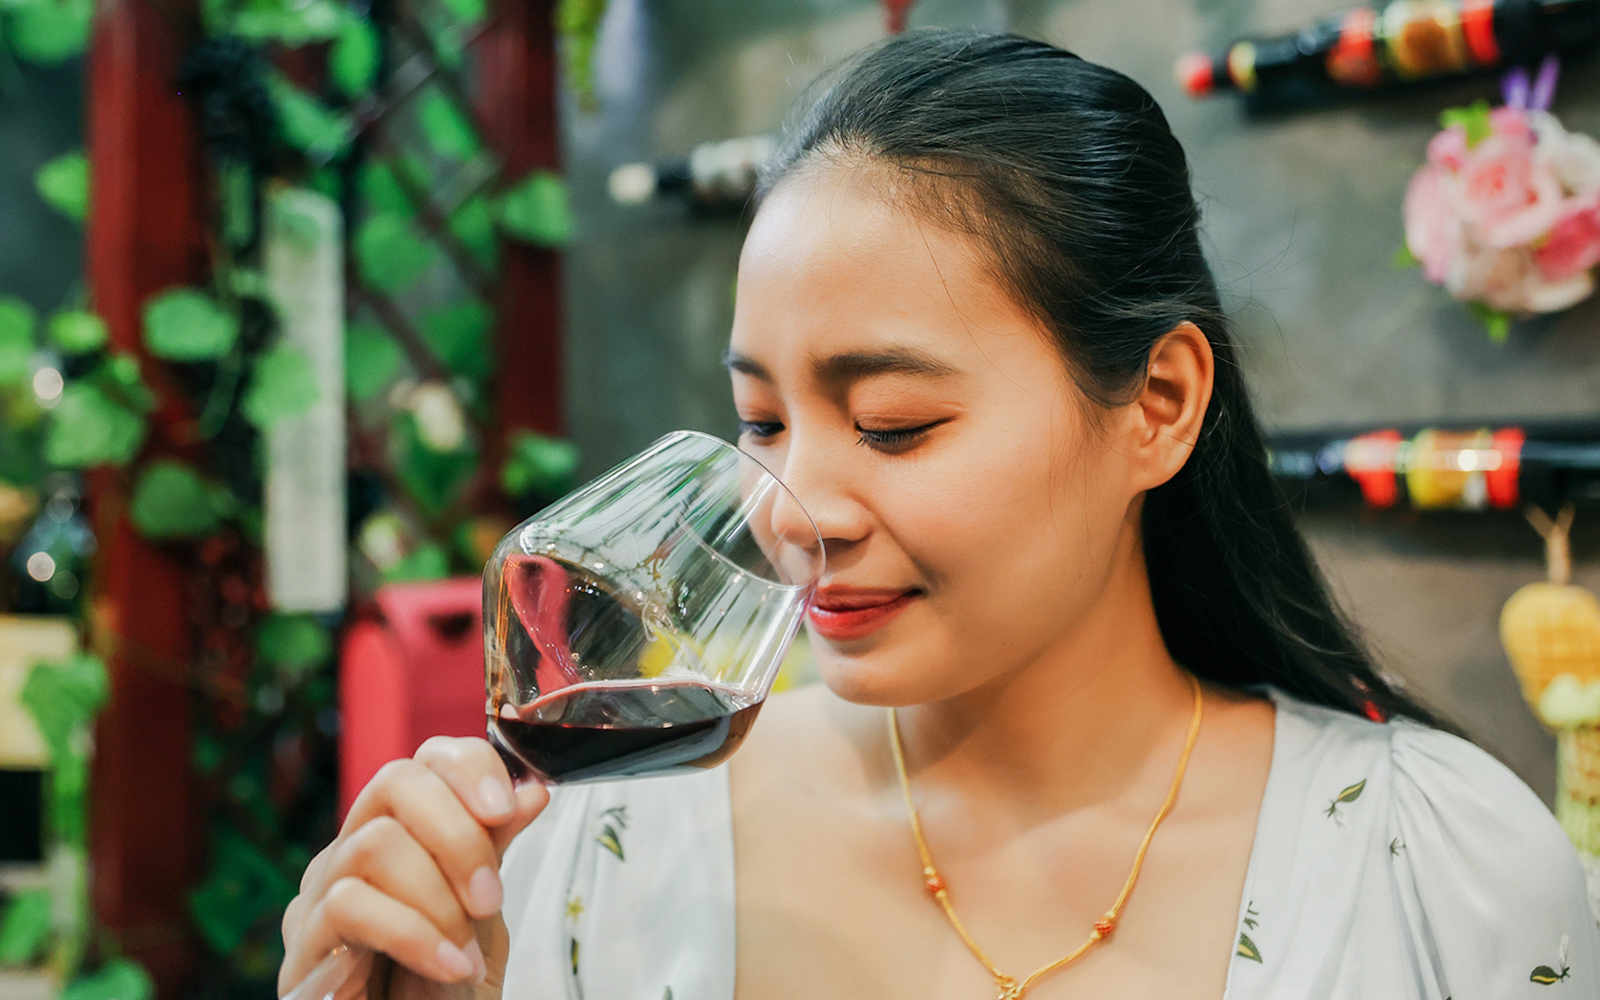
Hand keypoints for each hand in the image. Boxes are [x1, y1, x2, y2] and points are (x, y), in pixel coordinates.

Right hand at [279, 737, 549, 999]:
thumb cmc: (440, 984)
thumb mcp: (481, 913)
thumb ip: (495, 849)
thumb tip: (534, 788)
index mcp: (392, 835)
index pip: (420, 762)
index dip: (467, 768)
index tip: (508, 808)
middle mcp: (347, 854)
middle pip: (394, 783)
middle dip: (458, 835)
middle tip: (490, 898)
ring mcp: (316, 898)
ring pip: (374, 845)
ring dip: (437, 898)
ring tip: (465, 952)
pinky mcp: (300, 948)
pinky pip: (349, 907)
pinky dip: (412, 934)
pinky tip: (446, 966)